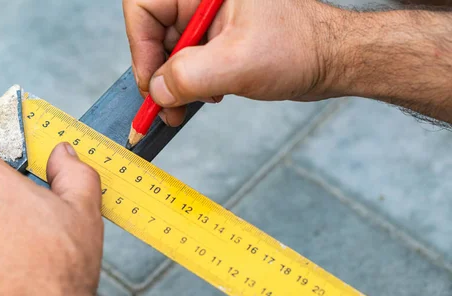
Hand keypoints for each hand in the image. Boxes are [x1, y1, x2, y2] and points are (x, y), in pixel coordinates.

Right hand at [123, 0, 340, 125]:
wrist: (332, 61)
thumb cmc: (301, 47)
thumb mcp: (239, 63)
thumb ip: (190, 76)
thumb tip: (157, 91)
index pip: (145, 6)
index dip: (141, 45)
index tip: (151, 82)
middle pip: (154, 32)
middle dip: (158, 74)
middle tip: (165, 107)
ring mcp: (209, 19)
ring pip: (168, 51)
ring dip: (173, 85)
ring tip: (188, 105)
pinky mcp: (216, 39)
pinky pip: (186, 62)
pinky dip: (189, 85)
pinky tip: (209, 95)